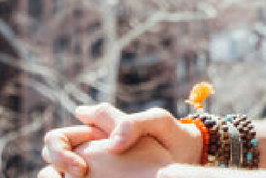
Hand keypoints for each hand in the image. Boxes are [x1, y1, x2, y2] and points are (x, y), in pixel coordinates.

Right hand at [40, 103, 201, 177]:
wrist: (187, 158)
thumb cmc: (172, 136)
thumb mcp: (158, 121)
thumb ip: (132, 123)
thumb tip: (109, 144)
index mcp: (95, 133)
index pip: (57, 139)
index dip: (60, 153)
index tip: (83, 169)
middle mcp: (90, 151)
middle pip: (52, 158)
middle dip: (58, 166)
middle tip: (83, 176)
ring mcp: (96, 170)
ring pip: (60, 176)